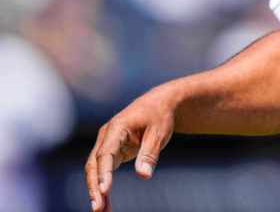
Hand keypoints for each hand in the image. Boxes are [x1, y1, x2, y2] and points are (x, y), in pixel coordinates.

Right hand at [85, 87, 176, 210]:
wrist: (160, 104)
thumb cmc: (160, 116)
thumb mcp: (159, 133)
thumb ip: (149, 154)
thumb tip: (143, 176)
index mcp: (116, 127)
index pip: (106, 153)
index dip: (104, 172)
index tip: (104, 190)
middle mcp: (106, 136)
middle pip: (94, 164)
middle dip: (94, 186)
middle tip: (97, 208)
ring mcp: (107, 144)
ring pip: (96, 170)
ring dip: (96, 190)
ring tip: (100, 211)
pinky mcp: (111, 151)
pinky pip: (104, 171)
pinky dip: (103, 186)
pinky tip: (106, 203)